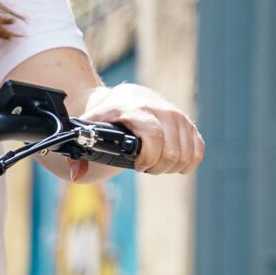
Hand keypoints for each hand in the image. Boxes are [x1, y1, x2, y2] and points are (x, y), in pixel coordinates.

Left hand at [73, 83, 202, 179]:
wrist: (119, 99)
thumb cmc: (102, 120)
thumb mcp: (86, 132)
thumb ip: (77, 155)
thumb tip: (77, 175)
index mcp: (131, 107)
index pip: (152, 133)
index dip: (149, 156)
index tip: (139, 167)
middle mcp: (157, 107)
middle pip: (171, 147)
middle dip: (158, 166)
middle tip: (146, 169)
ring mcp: (174, 113)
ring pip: (187, 148)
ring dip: (173, 165)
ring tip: (157, 166)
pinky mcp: (185, 121)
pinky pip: (198, 145)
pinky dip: (190, 160)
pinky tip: (178, 166)